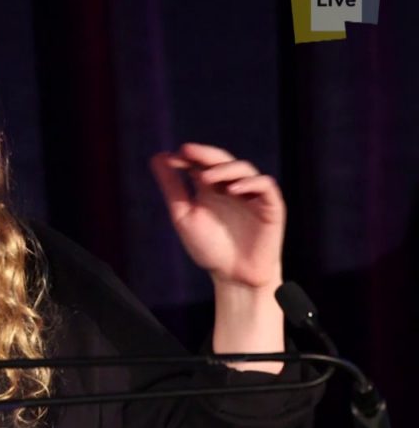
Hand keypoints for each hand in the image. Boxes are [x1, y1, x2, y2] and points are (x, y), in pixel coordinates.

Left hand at [150, 143, 285, 288]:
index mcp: (211, 187)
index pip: (201, 163)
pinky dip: (250, 183)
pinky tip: (232, 189)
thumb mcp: (184, 215)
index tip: (171, 157)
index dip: (189, 157)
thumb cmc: (209, 248)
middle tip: (187, 151)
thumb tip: (157, 156)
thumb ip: (172, 187)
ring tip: (206, 177)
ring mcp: (252, 194)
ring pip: (244, 169)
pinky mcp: (271, 205)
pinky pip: (265, 186)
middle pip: (221, 160)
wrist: (234, 276)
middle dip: (205, 154)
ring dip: (225, 169)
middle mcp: (232, 186)